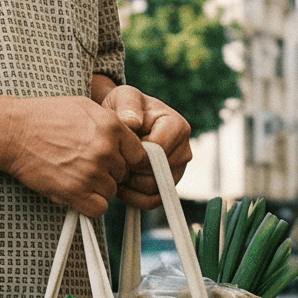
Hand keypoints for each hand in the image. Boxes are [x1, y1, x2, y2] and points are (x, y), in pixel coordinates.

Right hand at [0, 97, 143, 216]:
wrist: (14, 131)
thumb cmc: (45, 116)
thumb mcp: (84, 107)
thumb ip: (110, 123)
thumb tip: (127, 140)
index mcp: (112, 127)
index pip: (138, 155)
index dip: (126, 159)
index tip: (113, 160)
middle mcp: (105, 150)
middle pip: (123, 174)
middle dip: (108, 172)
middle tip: (85, 165)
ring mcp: (91, 172)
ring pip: (111, 192)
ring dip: (97, 188)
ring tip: (75, 175)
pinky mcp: (75, 191)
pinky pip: (99, 208)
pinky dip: (89, 204)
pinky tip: (76, 192)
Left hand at [100, 85, 192, 211]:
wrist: (122, 120)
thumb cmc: (125, 107)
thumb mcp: (125, 96)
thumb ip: (128, 105)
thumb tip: (133, 123)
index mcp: (178, 126)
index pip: (159, 151)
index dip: (136, 154)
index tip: (119, 148)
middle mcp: (183, 150)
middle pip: (159, 173)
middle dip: (133, 171)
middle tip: (114, 163)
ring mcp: (177, 169)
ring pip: (156, 189)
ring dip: (132, 186)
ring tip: (115, 171)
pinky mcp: (167, 184)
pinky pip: (154, 201)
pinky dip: (135, 198)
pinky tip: (120, 186)